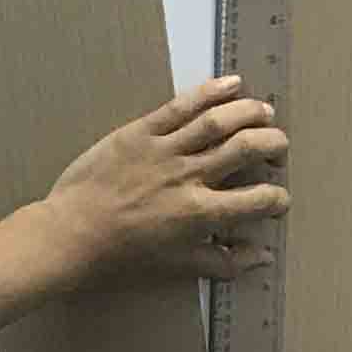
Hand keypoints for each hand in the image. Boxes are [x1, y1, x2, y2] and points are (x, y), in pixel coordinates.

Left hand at [42, 81, 288, 292]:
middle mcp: (189, 177)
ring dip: (249, 112)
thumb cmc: (122, 256)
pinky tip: (232, 84)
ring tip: (266, 111)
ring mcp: (165, 150)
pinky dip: (210, 92)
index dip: (277, 199)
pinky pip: (181, 106)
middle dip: (273, 144)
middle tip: (279, 147)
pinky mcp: (141, 131)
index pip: (256, 200)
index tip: (278, 199)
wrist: (72, 233)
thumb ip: (223, 262)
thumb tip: (262, 258)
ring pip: (218, 121)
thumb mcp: (176, 266)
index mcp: (200, 214)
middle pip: (245, 149)